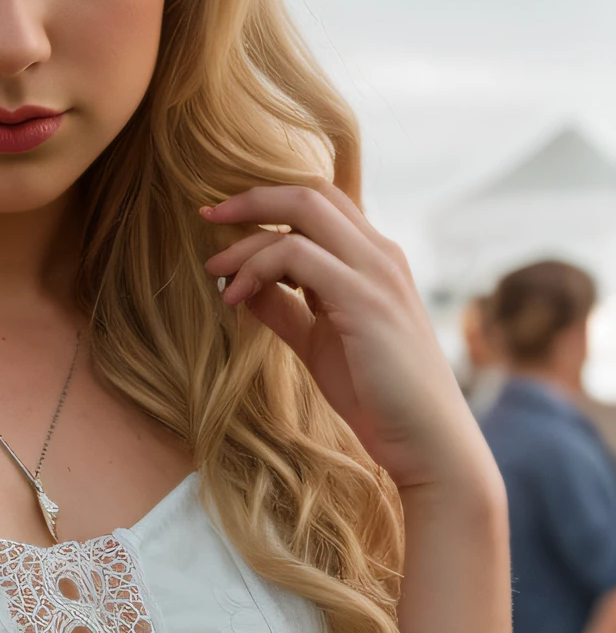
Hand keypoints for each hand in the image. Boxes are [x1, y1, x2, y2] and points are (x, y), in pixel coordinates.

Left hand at [201, 182, 486, 492]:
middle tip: (206, 217)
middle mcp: (380, 254)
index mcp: (373, 260)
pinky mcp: (366, 298)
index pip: (319, 204)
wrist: (425, 440)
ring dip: (247, 238)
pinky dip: (258, 268)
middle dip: (251, 198)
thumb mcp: (318, 343)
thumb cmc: (377, 396)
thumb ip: (285, 309)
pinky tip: (236, 296)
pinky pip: (298, 256)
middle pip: (310, 193)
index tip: (222, 223)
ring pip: (302, 214)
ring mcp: (377, 272)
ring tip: (215, 272)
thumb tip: (242, 285)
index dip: (268, 202)